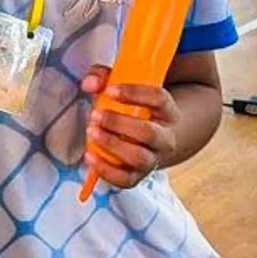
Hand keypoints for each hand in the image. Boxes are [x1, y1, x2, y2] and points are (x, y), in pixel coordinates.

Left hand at [81, 65, 180, 189]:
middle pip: (149, 133)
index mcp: (167, 110)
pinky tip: (89, 156)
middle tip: (95, 115)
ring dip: (113, 145)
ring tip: (92, 132)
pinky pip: (126, 180)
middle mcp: (165, 137)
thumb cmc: (128, 107)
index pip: (158, 99)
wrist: (144, 137)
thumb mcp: (119, 85)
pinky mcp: (138, 176)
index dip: (134, 93)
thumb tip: (90, 84)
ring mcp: (153, 159)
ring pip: (139, 158)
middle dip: (119, 124)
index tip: (109, 90)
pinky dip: (106, 171)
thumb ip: (102, 77)